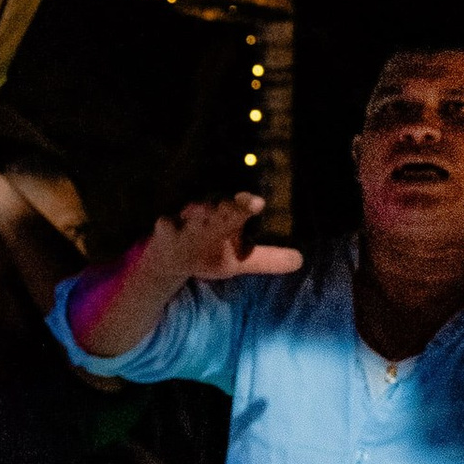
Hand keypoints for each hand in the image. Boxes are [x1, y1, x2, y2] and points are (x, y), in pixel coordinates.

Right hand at [144, 192, 302, 289]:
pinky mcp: (162, 231)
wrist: (169, 261)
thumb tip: (300, 260)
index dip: (247, 205)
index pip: (239, 208)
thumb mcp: (239, 261)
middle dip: (227, 206)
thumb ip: (267, 259)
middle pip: (218, 207)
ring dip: (198, 210)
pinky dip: (165, 225)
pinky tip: (165, 222)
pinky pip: (163, 225)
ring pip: (191, 212)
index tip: (259, 203)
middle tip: (244, 203)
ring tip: (203, 209)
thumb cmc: (208, 253)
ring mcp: (183, 222)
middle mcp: (208, 215)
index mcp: (227, 220)